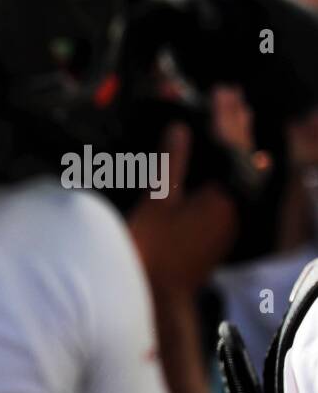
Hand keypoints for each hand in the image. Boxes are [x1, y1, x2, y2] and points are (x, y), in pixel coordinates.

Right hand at [128, 88, 242, 291]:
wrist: (156, 299)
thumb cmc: (152, 252)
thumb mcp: (158, 201)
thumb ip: (173, 163)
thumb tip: (181, 129)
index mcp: (222, 196)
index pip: (228, 147)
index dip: (224, 117)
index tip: (220, 93)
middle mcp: (234, 208)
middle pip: (241, 159)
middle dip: (236, 127)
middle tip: (234, 99)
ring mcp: (229, 223)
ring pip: (240, 175)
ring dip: (237, 147)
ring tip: (238, 121)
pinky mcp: (219, 234)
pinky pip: (233, 191)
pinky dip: (231, 171)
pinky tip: (232, 165)